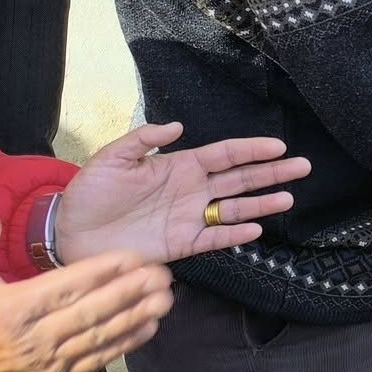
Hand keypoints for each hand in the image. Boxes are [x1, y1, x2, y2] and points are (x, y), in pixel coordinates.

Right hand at [0, 219, 171, 371]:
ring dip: (137, 315)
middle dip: (128, 292)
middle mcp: (34, 339)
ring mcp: (52, 361)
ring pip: (101, 336)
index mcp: (12, 311)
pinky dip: (129, 342)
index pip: (62, 289)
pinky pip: (102, 357)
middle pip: (89, 313)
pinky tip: (153, 323)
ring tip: (166, 295)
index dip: (98, 273)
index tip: (131, 256)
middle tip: (161, 272)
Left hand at [59, 121, 304, 263]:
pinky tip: (256, 229)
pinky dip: (235, 234)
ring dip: (262, 203)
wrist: (69, 233)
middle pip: (240, 179)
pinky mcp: (181, 244)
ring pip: (235, 208)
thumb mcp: (111, 158)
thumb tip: (178, 127)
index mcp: (179, 166)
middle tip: (303, 167)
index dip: (251, 150)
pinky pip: (214, 238)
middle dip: (272, 172)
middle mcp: (192, 191)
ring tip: (289, 198)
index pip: (224, 155)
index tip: (279, 146)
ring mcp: (189, 218)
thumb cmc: (89, 192)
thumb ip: (144, 140)